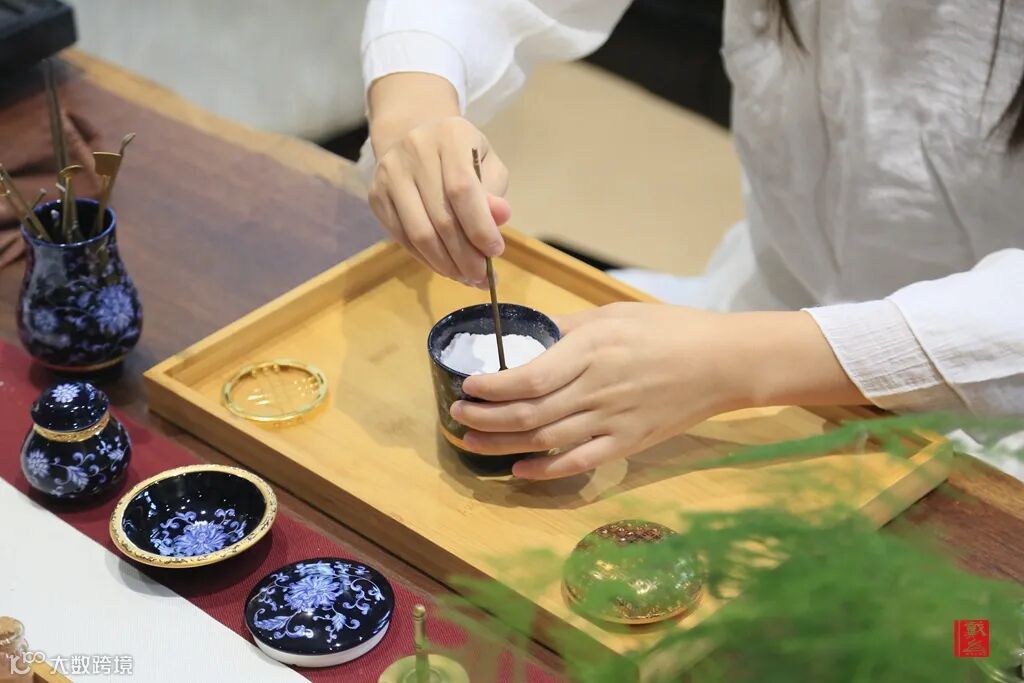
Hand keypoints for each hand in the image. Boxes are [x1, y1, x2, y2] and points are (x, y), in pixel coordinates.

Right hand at [367, 73, 510, 286]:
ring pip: (419, 233)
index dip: (480, 227)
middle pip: (441, 217)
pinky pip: (403, 238)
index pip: (462, 189)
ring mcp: (389, 173)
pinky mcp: (375, 195)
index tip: (496, 251)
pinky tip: (446, 267)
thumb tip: (500, 218)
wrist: (418, 142)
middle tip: (483, 277)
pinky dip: (427, 259)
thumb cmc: (463, 157)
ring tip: (466, 277)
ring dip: (446, 264)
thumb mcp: (487, 166)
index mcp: (450, 135)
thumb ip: (494, 192)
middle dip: (465, 255)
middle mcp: (414, 149)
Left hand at [451, 304, 865, 479]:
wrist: (723, 362)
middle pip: (530, 414)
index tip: (467, 385)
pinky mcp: (629, 443)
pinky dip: (546, 471)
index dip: (492, 387)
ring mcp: (614, 421)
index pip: (529, 378)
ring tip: (473, 440)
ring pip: (547, 441)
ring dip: (504, 444)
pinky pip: (580, 463)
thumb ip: (568, 324)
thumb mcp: (614, 313)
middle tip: (458, 415)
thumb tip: (528, 329)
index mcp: (592, 351)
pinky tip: (520, 470)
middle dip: (486, 417)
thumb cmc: (670, 330)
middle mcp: (598, 389)